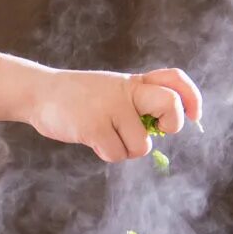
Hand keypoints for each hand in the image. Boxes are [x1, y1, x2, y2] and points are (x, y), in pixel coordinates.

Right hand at [29, 67, 201, 162]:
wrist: (39, 93)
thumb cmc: (79, 97)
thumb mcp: (112, 90)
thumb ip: (137, 101)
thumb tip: (163, 128)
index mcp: (133, 82)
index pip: (174, 79)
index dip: (191, 98)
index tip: (193, 116)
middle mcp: (126, 91)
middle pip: (170, 104)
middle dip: (171, 124)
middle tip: (153, 129)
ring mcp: (110, 107)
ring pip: (142, 145)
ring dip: (125, 149)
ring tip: (105, 136)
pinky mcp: (94, 125)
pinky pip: (117, 154)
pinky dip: (106, 153)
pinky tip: (91, 139)